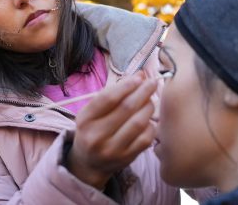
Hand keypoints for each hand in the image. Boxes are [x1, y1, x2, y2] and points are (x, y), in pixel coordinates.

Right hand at [67, 72, 157, 188]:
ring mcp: (112, 149)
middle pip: (126, 108)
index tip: (139, 77)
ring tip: (150, 100)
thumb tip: (140, 75)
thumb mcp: (93, 111)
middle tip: (152, 83)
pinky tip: (148, 119)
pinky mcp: (126, 159)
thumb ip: (113, 93)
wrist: (89, 163)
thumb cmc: (93, 129)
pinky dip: (150, 125)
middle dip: (143, 92)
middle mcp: (96, 136)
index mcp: (85, 120)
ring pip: (139, 122)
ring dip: (149, 107)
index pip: (108, 98)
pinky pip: (146, 138)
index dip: (127, 85)